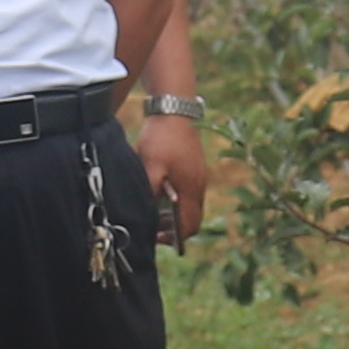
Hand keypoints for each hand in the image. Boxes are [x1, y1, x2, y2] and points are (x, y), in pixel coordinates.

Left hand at [132, 107, 210, 246]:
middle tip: (154, 228)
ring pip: (190, 205)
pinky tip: (160, 193)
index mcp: (191, 189)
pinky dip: (177, 200)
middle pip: (192, 218)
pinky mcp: (194, 167)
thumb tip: (148, 215)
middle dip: (174, 228)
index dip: (175, 238)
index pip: (190, 226)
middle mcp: (199, 185)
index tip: (156, 237)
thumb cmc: (162, 139)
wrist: (174, 109)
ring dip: (175, 213)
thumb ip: (150, 194)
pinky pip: (189, 192)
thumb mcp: (150, 168)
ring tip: (155, 212)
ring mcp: (198, 175)